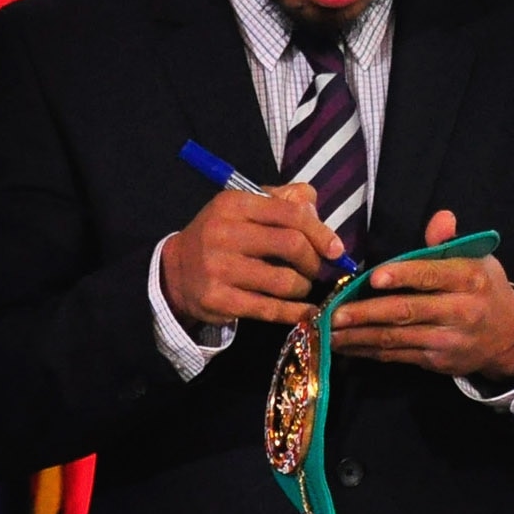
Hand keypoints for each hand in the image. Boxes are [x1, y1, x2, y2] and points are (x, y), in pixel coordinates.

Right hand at [159, 181, 337, 329]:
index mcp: (234, 204)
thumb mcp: (247, 208)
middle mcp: (223, 233)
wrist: (176, 270)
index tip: (336, 249)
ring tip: (302, 286)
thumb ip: (285, 201)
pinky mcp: (216, 299)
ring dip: (303, 287)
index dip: (320, 233)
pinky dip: (293, 312)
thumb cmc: (225, 235)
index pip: (290, 214)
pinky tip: (305, 311)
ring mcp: (218, 268)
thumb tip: (315, 209)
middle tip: (316, 269)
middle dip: (313, 261)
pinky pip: (267, 309)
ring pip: (283, 281)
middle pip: (291, 246)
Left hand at [328, 210, 513, 385]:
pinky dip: (369, 351)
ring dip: (359, 335)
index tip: (374, 278)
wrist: (509, 335)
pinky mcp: (435, 361)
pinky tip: (347, 346)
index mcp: (469, 279)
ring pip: (396, 338)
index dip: (403, 276)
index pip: (432, 275)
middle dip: (367, 313)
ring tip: (328, 332)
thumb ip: (450, 242)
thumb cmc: (485, 288)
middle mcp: (459, 311)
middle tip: (334, 313)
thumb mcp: (478, 259)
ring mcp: (446, 340)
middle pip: (407, 312)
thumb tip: (440, 218)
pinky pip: (397, 355)